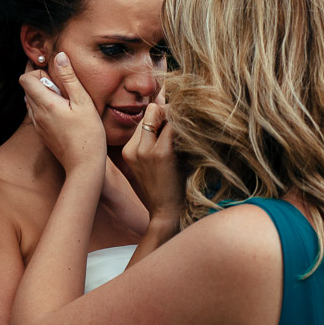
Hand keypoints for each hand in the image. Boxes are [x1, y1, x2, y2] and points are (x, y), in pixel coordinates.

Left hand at [19, 52, 105, 175]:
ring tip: (64, 101)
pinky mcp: (42, 134)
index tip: (55, 75)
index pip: (25, 78)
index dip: (38, 71)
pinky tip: (64, 114)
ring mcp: (38, 125)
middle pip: (27, 88)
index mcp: (45, 103)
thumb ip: (69, 78)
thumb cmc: (88, 134)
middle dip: (41, 82)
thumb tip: (59, 57)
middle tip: (63, 88)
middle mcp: (36, 114)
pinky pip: (37, 114)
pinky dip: (45, 108)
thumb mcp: (83, 102)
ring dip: (43, 95)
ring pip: (31, 101)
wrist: (84, 165)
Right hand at [122, 103, 183, 226]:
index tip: (181, 123)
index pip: (146, 117)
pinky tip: (195, 137)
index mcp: (128, 150)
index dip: (164, 116)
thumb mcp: (154, 164)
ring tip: (192, 133)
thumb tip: (170, 110)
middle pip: (153, 111)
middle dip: (172, 114)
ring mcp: (144, 151)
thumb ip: (156, 140)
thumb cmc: (167, 188)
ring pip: (162, 113)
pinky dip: (186, 126)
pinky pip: (174, 125)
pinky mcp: (160, 154)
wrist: (168, 215)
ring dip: (179, 118)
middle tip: (190, 125)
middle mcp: (132, 148)